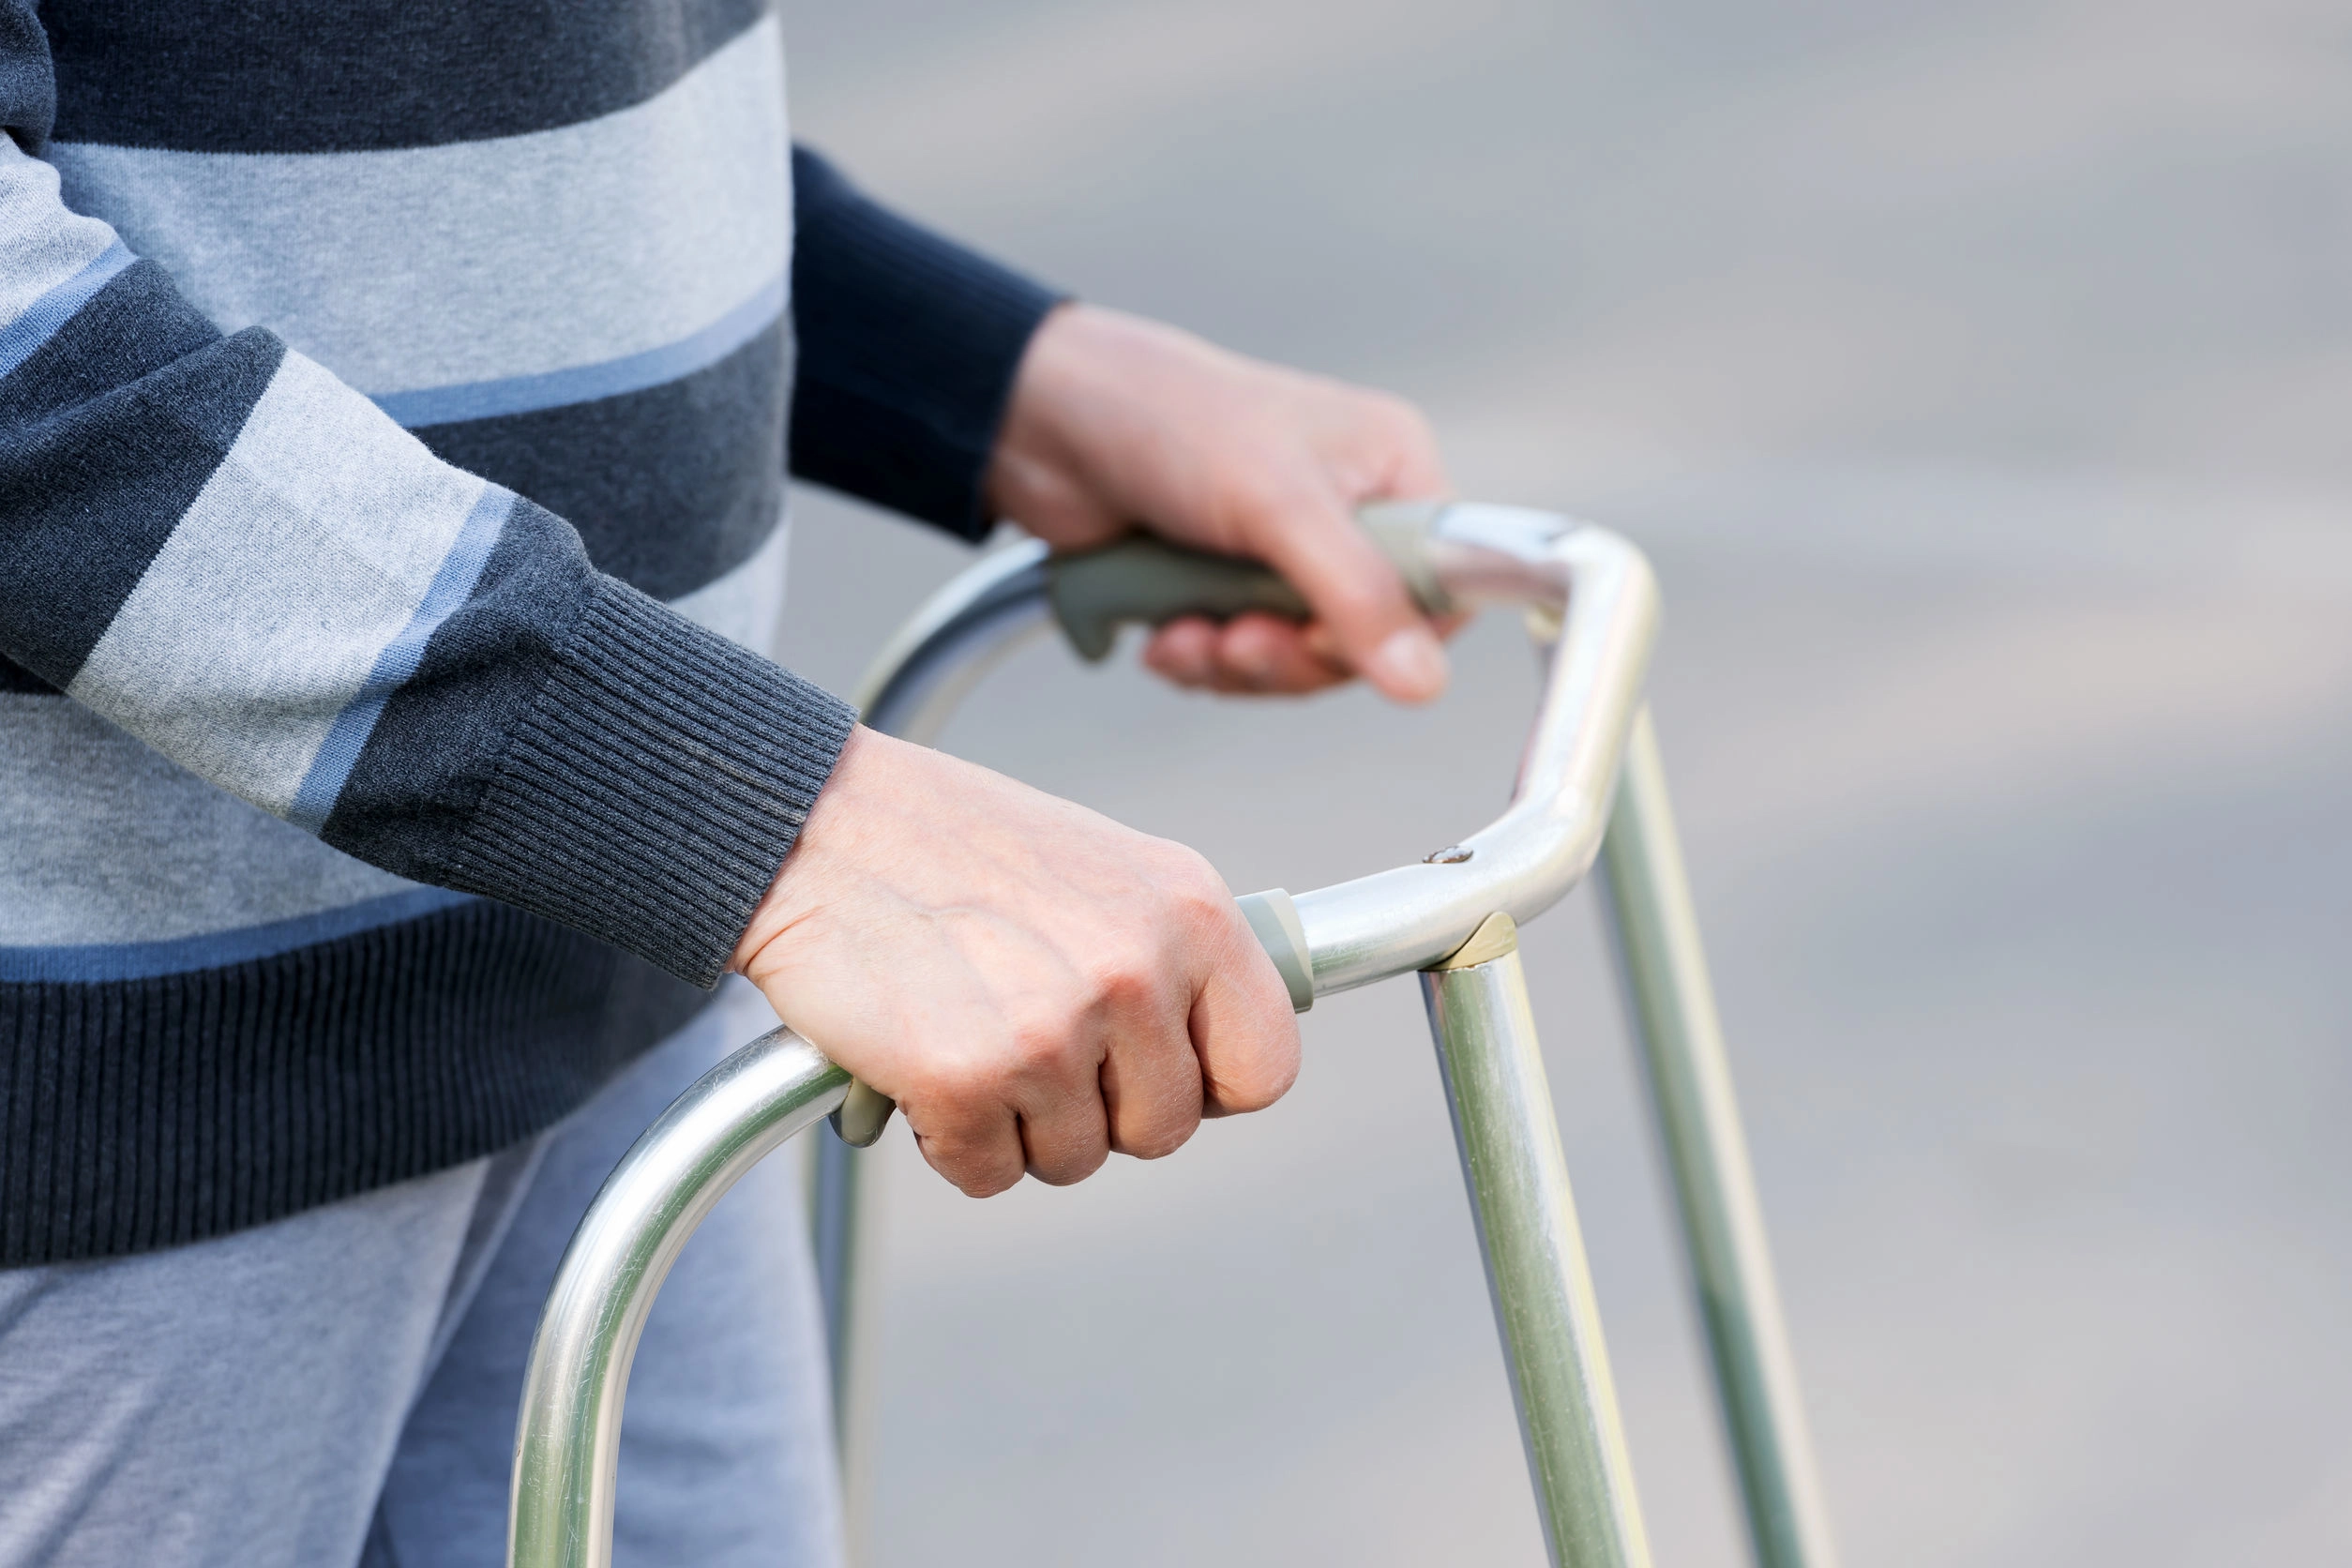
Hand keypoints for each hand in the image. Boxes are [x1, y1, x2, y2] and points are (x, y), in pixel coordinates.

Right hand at [733, 727, 1300, 1195]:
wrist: (815, 822)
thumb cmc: (950, 844)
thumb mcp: (1104, 867)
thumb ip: (1170, 953)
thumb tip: (1214, 1051)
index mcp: (1190, 911)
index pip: (1265, 1067)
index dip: (1207, 1085)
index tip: (1155, 1070)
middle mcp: (1136, 971)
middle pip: (1164, 1129)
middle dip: (1097, 1110)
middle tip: (1031, 1040)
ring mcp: (1053, 1030)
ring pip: (1074, 1160)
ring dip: (1017, 1122)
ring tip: (972, 1029)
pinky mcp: (966, 1079)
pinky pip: (987, 1174)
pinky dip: (947, 1138)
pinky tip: (923, 1060)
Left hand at [987, 303, 1454, 701]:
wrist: (1040, 423)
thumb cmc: (1165, 417)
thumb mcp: (1275, 504)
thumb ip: (1355, 594)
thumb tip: (1424, 682)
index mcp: (1390, 470)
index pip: (1444, 584)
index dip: (1394, 633)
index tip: (1325, 638)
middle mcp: (1347, 514)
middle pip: (1365, 640)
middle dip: (1289, 655)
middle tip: (1239, 640)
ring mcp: (1282, 554)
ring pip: (1296, 660)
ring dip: (1234, 664)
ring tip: (1187, 633)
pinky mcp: (1223, 587)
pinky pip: (1239, 661)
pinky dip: (1199, 661)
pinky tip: (1163, 634)